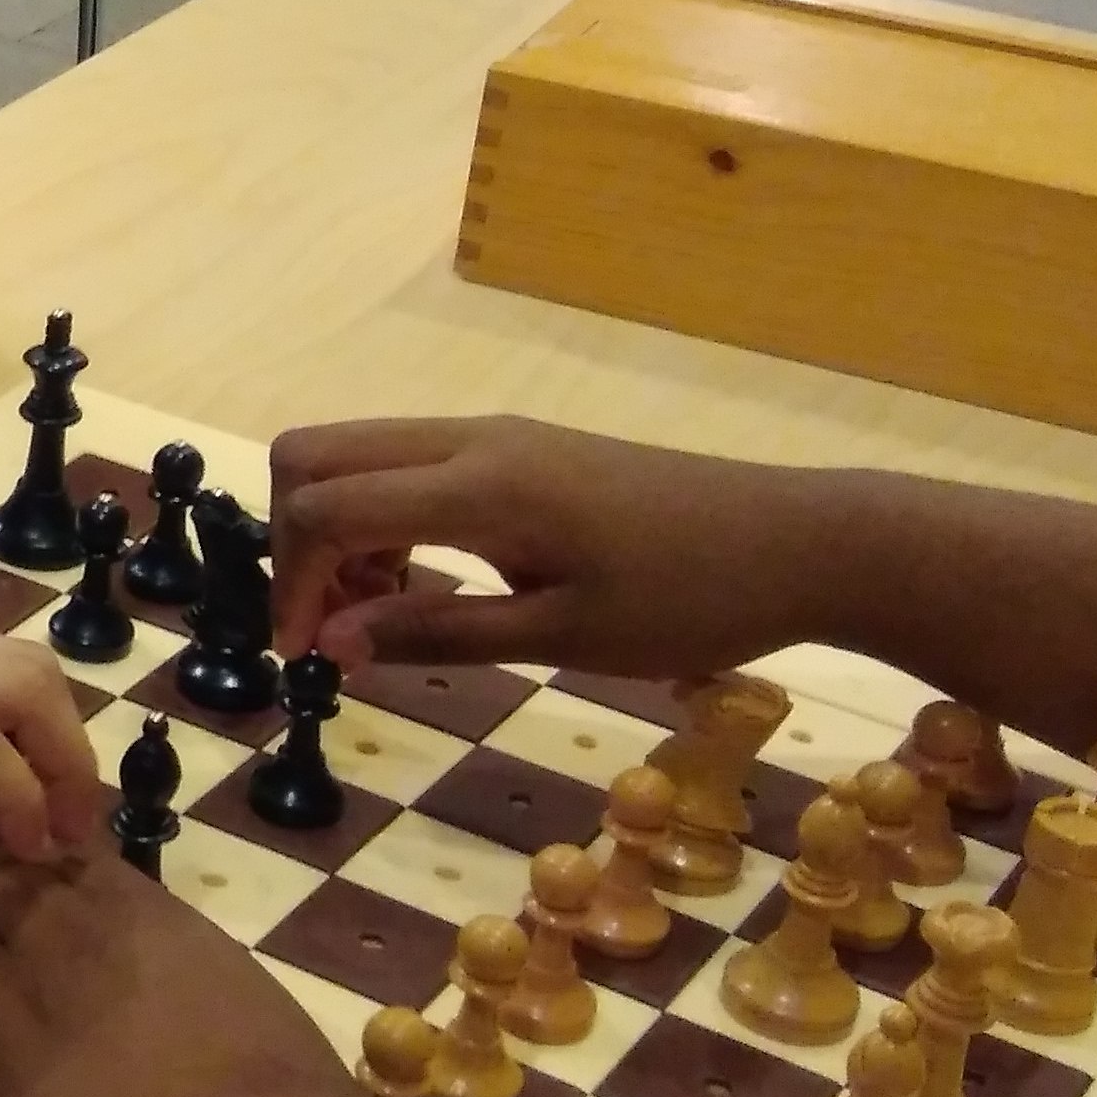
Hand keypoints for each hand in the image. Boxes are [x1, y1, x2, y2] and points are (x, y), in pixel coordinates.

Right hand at [265, 417, 842, 676]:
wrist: (803, 542)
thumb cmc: (692, 601)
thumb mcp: (563, 637)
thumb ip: (438, 631)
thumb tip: (335, 644)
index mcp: (479, 485)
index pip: (326, 506)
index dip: (294, 585)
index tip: (308, 659)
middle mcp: (473, 441)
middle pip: (317, 454)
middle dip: (295, 544)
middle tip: (333, 630)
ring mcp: (497, 437)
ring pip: (359, 455)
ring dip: (339, 532)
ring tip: (383, 618)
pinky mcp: (521, 451)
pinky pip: (409, 465)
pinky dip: (383, 520)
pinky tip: (427, 584)